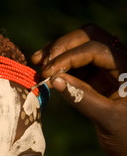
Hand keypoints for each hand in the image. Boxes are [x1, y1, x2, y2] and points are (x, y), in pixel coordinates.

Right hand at [31, 24, 126, 155]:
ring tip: (37, 62)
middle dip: (63, 46)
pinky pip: (77, 65)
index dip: (69, 57)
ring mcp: (108, 69)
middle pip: (89, 37)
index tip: (47, 72)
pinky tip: (45, 72)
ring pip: (81, 47)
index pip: (95, 49)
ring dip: (58, 53)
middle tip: (41, 61)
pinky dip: (60, 67)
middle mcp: (119, 61)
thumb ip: (82, 98)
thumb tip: (54, 80)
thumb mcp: (107, 118)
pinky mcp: (98, 79)